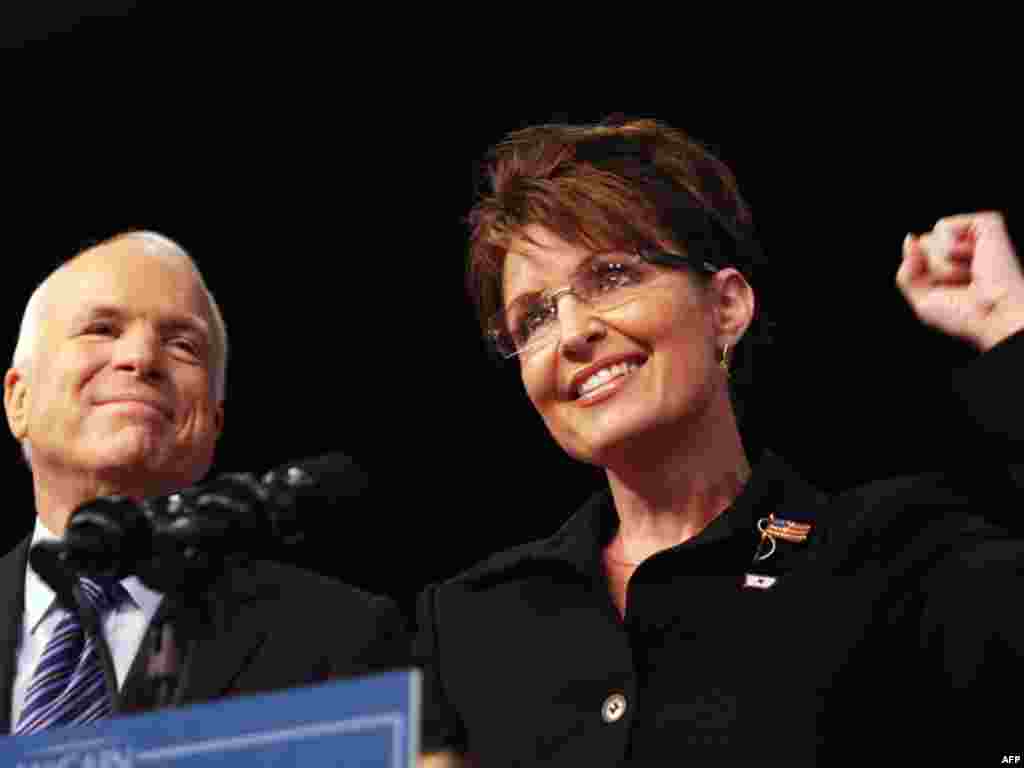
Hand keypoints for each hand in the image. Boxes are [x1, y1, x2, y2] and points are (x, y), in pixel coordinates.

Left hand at [897, 212, 1023, 350]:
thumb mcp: (923, 300)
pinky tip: (974, 260)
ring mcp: (976, 234)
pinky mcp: (987, 222)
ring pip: (927, 239)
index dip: (923, 277)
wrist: (995, 315)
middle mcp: (966, 246)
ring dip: (940, 265)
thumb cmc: (965, 314)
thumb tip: (910, 237)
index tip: (950, 292)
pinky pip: (942, 227)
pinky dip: (949, 250)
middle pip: (920, 246)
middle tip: (960, 284)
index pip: (916, 256)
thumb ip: (906, 272)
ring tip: (969, 275)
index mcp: (955, 263)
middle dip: (930, 270)